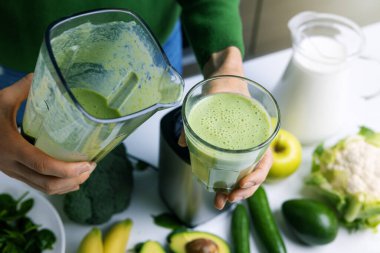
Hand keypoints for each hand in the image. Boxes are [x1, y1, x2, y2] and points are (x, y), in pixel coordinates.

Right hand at [0, 74, 95, 193]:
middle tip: (91, 167)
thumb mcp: (1, 99)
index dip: (68, 169)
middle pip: (48, 183)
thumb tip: (42, 75)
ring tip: (85, 173)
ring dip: (68, 185)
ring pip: (44, 188)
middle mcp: (12, 165)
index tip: (89, 163)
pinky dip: (57, 186)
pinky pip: (38, 186)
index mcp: (12, 147)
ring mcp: (13, 172)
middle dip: (74, 179)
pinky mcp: (15, 174)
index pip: (43, 165)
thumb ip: (24, 88)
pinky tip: (71, 179)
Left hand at [178, 47, 272, 208]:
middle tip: (229, 198)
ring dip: (236, 192)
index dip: (257, 175)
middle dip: (244, 190)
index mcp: (257, 129)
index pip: (265, 158)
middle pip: (255, 172)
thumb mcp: (214, 92)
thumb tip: (182, 140)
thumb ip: (200, 110)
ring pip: (245, 174)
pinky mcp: (230, 147)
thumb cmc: (226, 83)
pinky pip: (233, 168)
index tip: (243, 183)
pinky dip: (227, 182)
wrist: (224, 77)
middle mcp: (251, 141)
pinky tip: (218, 191)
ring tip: (221, 202)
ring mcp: (241, 146)